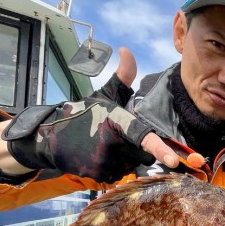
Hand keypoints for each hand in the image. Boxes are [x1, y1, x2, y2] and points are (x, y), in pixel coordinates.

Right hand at [91, 46, 183, 169]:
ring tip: (108, 147)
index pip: (142, 137)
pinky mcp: (99, 175)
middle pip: (144, 155)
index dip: (160, 149)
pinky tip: (101, 157)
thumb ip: (122, 76)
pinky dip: (115, 168)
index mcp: (116, 123)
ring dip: (126, 159)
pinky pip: (120, 175)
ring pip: (133, 165)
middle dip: (139, 149)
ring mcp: (104, 162)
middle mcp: (111, 145)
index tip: (173, 161)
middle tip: (121, 139)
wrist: (51, 138)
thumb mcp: (105, 95)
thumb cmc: (84, 114)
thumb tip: (126, 50)